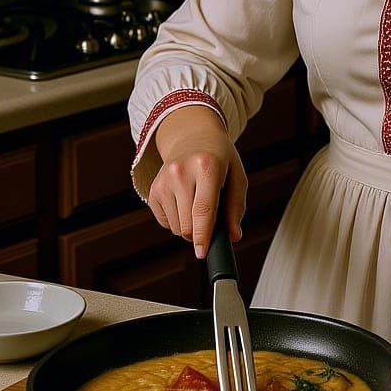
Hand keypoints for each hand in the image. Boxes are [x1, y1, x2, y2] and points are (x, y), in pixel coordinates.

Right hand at [147, 106, 246, 257]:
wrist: (192, 137)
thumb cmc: (219, 158)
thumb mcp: (236, 176)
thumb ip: (236, 207)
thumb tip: (233, 235)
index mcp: (206, 166)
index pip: (203, 209)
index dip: (203, 235)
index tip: (202, 252)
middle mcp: (181, 172)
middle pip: (188, 224)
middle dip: (201, 230)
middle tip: (211, 215)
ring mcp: (163, 181)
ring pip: (177, 228)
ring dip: (190, 226)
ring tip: (198, 202)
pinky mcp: (153, 190)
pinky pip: (166, 223)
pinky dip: (178, 220)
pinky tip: (185, 200)